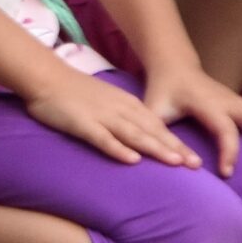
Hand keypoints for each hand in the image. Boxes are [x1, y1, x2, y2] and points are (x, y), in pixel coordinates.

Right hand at [25, 67, 198, 166]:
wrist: (45, 76)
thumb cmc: (73, 90)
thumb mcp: (106, 100)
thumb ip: (123, 115)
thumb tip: (140, 135)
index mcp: (126, 104)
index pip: (157, 126)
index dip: (176, 143)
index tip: (194, 159)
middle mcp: (119, 110)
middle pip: (152, 131)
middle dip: (175, 149)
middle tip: (196, 165)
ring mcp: (102, 116)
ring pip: (134, 135)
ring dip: (156, 149)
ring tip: (175, 163)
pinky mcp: (82, 124)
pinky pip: (103, 138)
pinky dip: (118, 149)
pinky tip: (132, 161)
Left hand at [142, 64, 241, 175]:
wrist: (175, 68)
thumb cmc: (163, 92)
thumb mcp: (154, 111)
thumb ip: (159, 135)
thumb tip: (179, 164)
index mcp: (206, 103)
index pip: (223, 128)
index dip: (228, 150)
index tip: (227, 173)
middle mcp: (228, 101)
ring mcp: (239, 102)